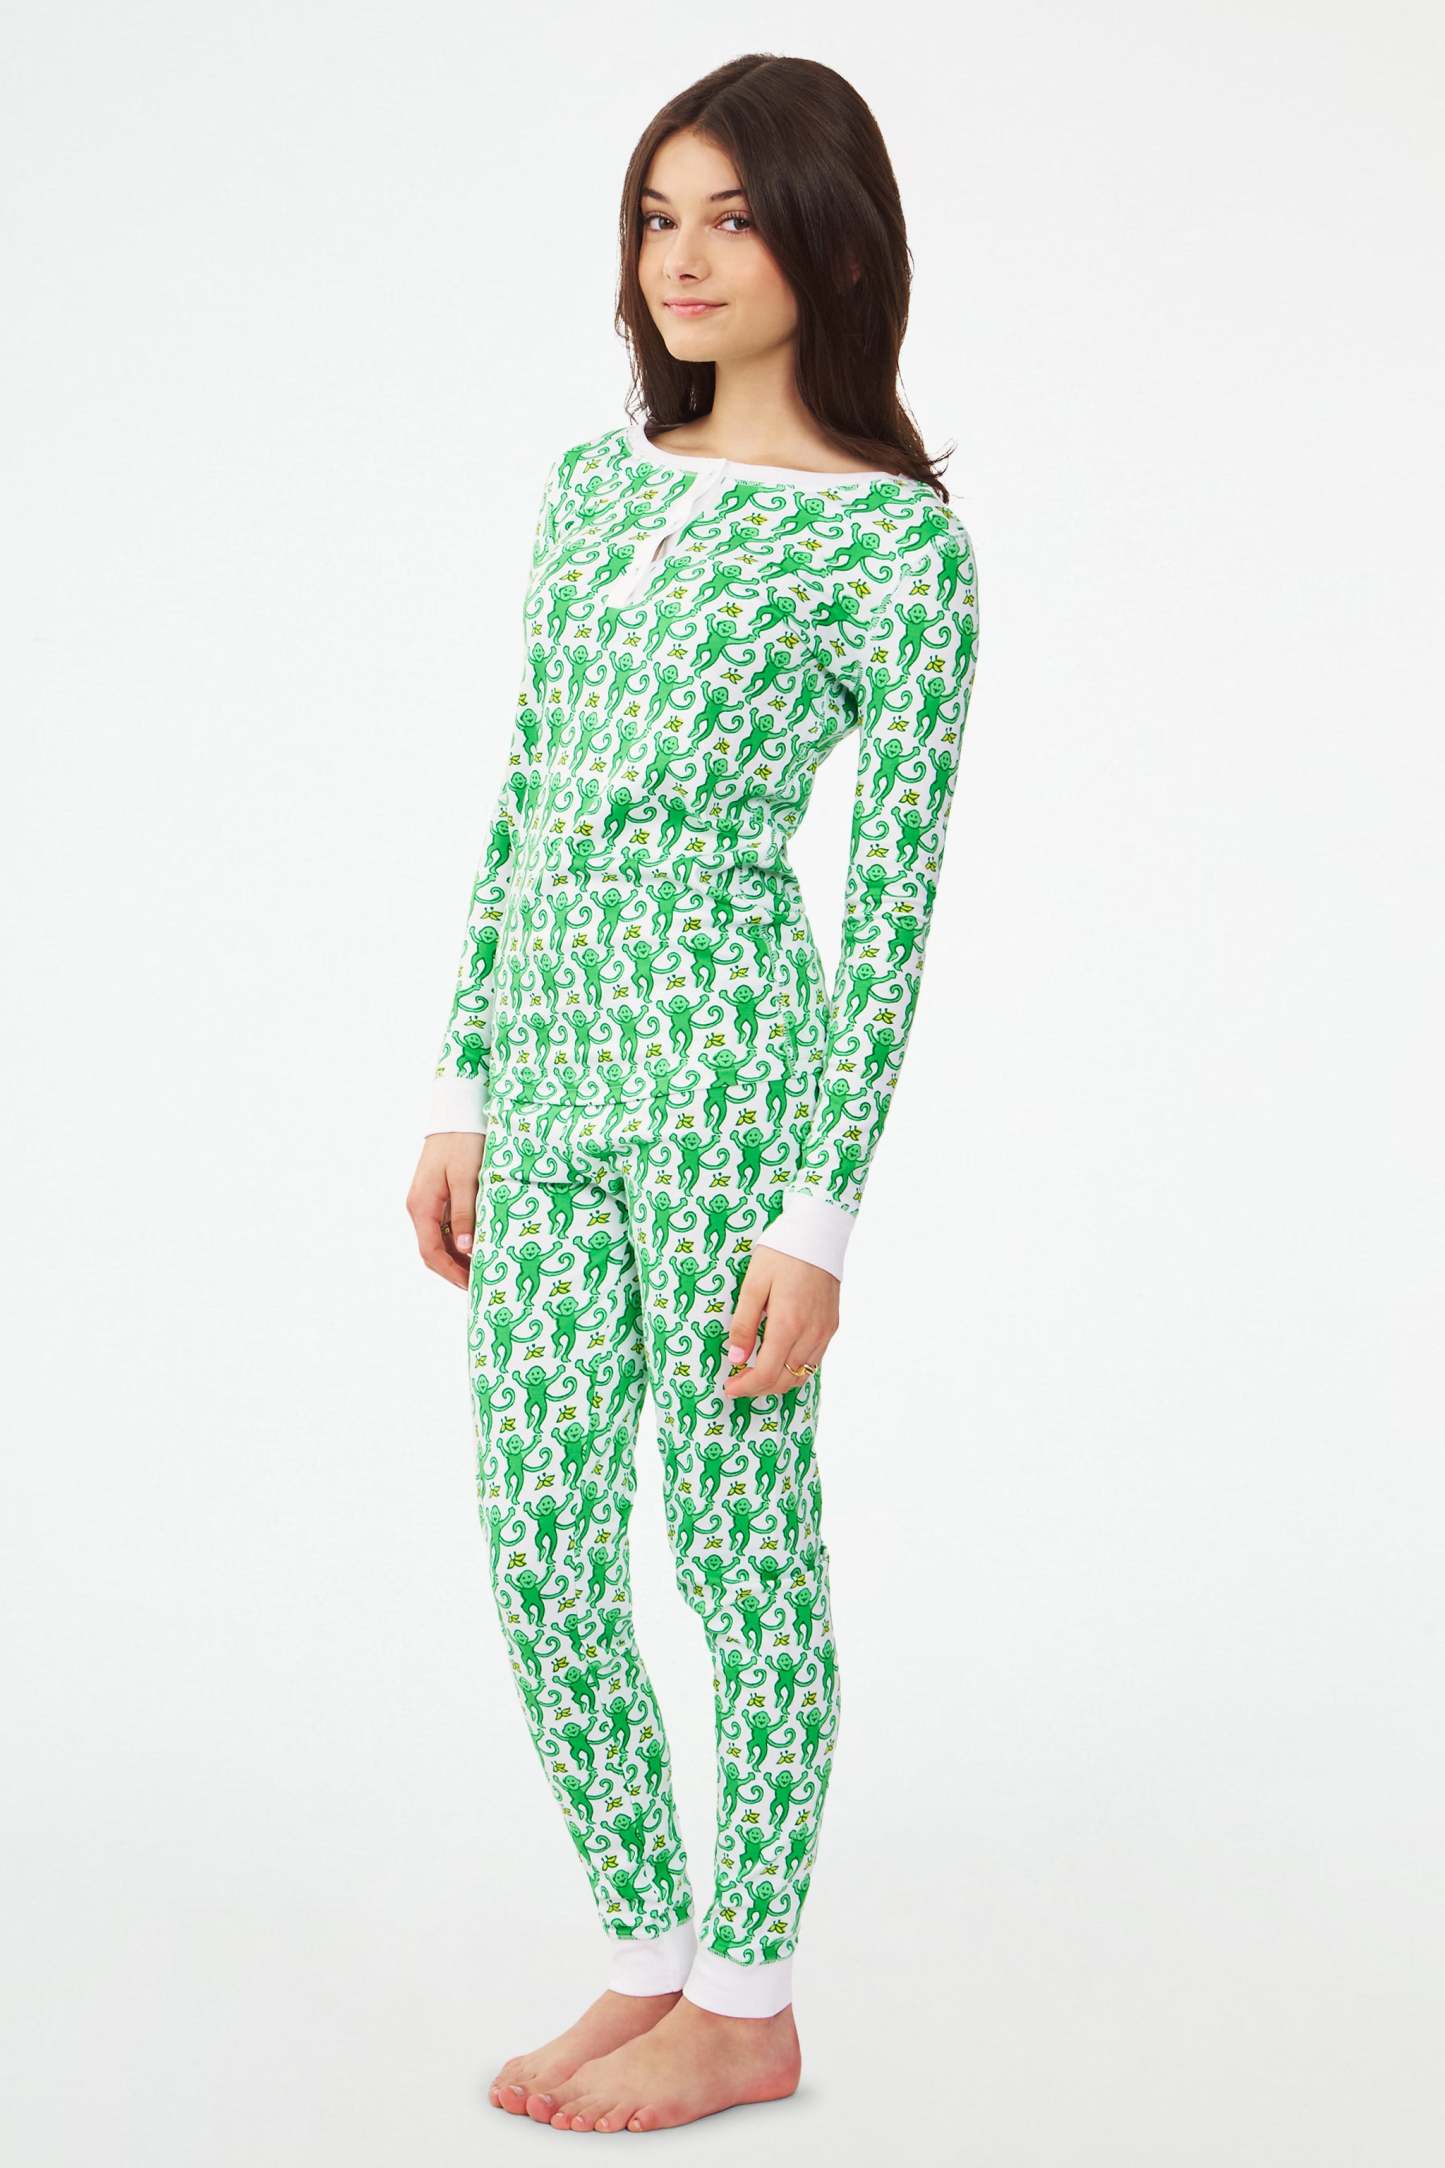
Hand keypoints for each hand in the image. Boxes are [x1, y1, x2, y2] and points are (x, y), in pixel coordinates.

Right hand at [406, 1131, 485, 1289]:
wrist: (457, 1113)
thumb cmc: (463, 1143)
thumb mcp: (466, 1179)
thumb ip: (464, 1215)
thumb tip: (464, 1250)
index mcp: (422, 1206)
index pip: (431, 1252)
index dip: (450, 1273)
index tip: (471, 1286)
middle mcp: (419, 1207)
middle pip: (433, 1250)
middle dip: (454, 1270)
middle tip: (479, 1284)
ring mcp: (427, 1202)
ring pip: (439, 1240)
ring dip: (457, 1257)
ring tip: (481, 1269)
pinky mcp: (437, 1195)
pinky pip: (444, 1227)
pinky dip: (459, 1241)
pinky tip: (477, 1245)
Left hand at [721, 1242, 839, 1398]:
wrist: (818, 1233)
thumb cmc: (781, 1253)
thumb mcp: (752, 1284)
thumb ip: (744, 1324)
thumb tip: (736, 1358)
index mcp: (788, 1324)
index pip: (767, 1374)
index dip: (746, 1387)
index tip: (729, 1388)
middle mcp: (811, 1334)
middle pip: (785, 1380)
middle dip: (759, 1389)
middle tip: (738, 1383)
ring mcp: (825, 1331)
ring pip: (802, 1375)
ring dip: (778, 1381)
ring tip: (756, 1374)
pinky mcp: (831, 1326)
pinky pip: (814, 1361)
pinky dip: (794, 1369)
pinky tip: (779, 1359)